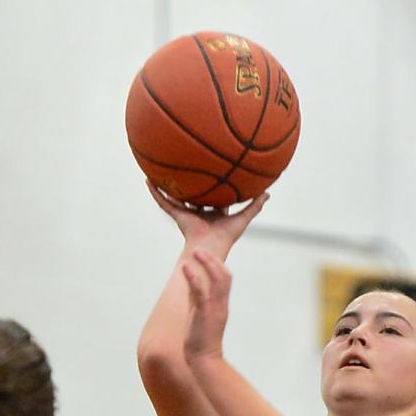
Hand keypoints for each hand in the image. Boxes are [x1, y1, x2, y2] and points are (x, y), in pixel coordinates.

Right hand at [147, 181, 267, 258]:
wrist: (211, 247)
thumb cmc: (226, 237)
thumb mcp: (243, 217)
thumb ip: (254, 205)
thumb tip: (268, 193)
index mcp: (213, 213)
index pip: (212, 196)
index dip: (213, 186)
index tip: (212, 174)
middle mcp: (198, 212)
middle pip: (193, 194)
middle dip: (190, 184)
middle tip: (187, 168)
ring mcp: (186, 213)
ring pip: (175, 196)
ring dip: (167, 185)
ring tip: (159, 171)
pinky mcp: (177, 215)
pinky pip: (164, 202)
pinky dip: (155, 193)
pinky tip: (147, 181)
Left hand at [182, 248, 230, 364]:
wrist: (204, 360)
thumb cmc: (201, 342)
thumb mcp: (203, 318)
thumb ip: (200, 304)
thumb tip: (193, 291)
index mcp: (221, 305)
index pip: (225, 279)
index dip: (217, 265)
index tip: (206, 255)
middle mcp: (221, 305)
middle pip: (225, 275)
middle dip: (213, 259)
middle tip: (200, 248)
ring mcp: (214, 308)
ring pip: (217, 279)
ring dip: (207, 262)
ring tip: (195, 251)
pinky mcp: (204, 313)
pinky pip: (200, 290)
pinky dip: (194, 276)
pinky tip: (185, 266)